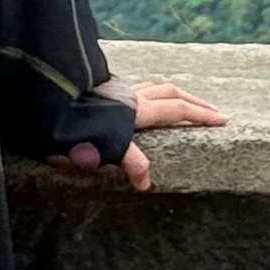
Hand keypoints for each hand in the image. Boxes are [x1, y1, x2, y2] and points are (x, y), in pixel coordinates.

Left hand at [69, 77, 227, 192]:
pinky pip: (136, 87)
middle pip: (172, 92)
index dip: (201, 116)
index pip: (178, 110)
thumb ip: (128, 162)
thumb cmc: (70, 123)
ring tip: (184, 103)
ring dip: (174, 94)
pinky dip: (150, 91)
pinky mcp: (102, 89)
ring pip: (154, 86)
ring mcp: (116, 88)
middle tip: (212, 112)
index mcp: (137, 109)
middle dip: (195, 102)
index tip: (223, 121)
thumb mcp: (102, 147)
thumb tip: (146, 183)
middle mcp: (131, 94)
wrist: (46, 94)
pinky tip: (144, 99)